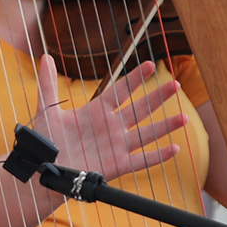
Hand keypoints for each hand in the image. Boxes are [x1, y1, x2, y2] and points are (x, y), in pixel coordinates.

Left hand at [38, 55, 183, 179]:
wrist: (43, 169)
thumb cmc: (46, 141)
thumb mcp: (47, 110)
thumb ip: (48, 84)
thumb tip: (46, 57)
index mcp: (96, 111)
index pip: (120, 91)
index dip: (135, 78)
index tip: (150, 64)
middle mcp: (110, 127)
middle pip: (139, 109)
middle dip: (157, 97)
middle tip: (175, 84)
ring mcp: (116, 146)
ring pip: (146, 134)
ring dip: (165, 126)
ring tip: (184, 118)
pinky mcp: (117, 165)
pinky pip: (142, 160)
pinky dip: (158, 156)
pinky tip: (175, 149)